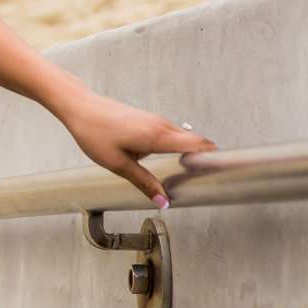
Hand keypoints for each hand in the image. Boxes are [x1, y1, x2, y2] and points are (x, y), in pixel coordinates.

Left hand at [53, 90, 215, 207]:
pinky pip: (173, 133)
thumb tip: (163, 200)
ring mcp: (156, 120)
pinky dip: (180, 145)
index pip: (198, 145)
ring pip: (184, 136)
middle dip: (208, 157)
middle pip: (196, 140)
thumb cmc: (94, 132)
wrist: (80, 107)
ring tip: (196, 172)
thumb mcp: (118, 164)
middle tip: (213, 178)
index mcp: (158, 136)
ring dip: (193, 151)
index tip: (227, 171)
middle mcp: (162, 125)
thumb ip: (144, 182)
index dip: (215, 157)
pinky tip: (175, 159)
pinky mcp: (149, 120)